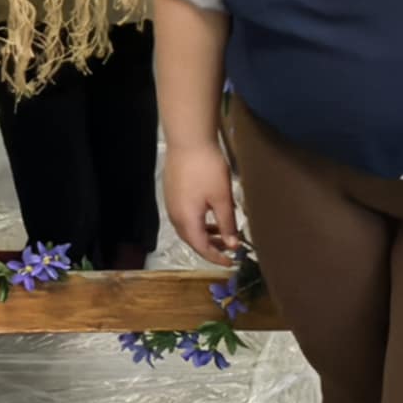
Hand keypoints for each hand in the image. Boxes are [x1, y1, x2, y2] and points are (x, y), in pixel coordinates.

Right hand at [163, 140, 239, 266]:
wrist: (188, 140)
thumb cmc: (207, 169)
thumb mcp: (222, 198)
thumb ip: (227, 224)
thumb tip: (232, 245)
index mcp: (187, 220)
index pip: (202, 248)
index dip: (216, 257)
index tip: (231, 262)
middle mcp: (175, 216)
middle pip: (192, 240)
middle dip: (210, 247)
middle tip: (229, 248)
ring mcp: (170, 203)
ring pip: (187, 228)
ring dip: (204, 234)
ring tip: (221, 232)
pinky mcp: (171, 192)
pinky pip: (183, 216)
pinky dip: (197, 222)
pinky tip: (208, 213)